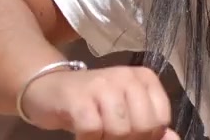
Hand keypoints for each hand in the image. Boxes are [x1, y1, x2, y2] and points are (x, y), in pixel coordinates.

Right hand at [19, 65, 177, 139]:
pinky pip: (92, 130)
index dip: (148, 137)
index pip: (161, 119)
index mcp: (144, 78)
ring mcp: (102, 85)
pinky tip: (82, 134)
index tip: (131, 136)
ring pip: (120, 131)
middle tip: (110, 137)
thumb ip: (150, 126)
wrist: (48, 89)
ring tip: (97, 134)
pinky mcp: (78, 98)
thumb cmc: (93, 103)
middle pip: (142, 127)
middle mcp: (126, 77)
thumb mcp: (126, 111)